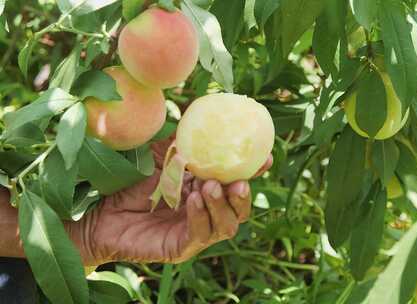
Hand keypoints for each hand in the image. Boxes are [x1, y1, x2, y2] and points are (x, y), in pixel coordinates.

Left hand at [66, 138, 271, 265]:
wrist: (102, 212)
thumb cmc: (133, 184)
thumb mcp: (162, 157)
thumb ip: (182, 141)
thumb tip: (199, 112)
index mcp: (207, 189)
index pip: (236, 182)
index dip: (253, 172)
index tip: (264, 158)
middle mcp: (207, 211)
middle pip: (239, 208)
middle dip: (243, 195)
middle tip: (238, 182)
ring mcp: (197, 231)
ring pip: (227, 224)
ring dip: (222, 205)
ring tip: (208, 187)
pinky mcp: (183, 247)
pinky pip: (202, 234)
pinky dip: (201, 216)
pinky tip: (192, 201)